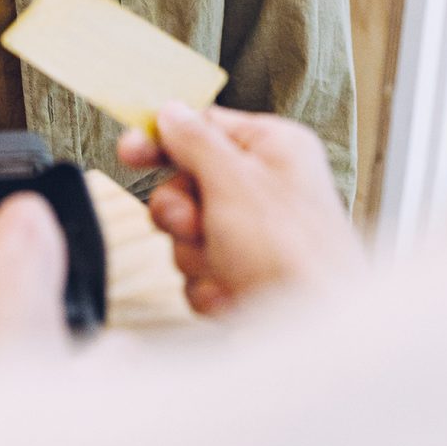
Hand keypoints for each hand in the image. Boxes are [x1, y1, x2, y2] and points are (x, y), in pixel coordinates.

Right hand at [117, 104, 359, 315]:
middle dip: (183, 214)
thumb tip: (172, 112)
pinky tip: (233, 296)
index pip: (206, 127)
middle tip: (193, 225)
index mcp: (274, 148)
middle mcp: (268, 187)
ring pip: (191, 235)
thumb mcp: (233, 182)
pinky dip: (210, 287)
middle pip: (190, 185)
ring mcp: (258, 236)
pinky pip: (202, 273)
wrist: (317, 333)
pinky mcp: (249, 277)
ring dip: (197, 256)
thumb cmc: (293, 253)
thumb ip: (196, 141)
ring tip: (226, 269)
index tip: (129, 150)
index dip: (164, 140)